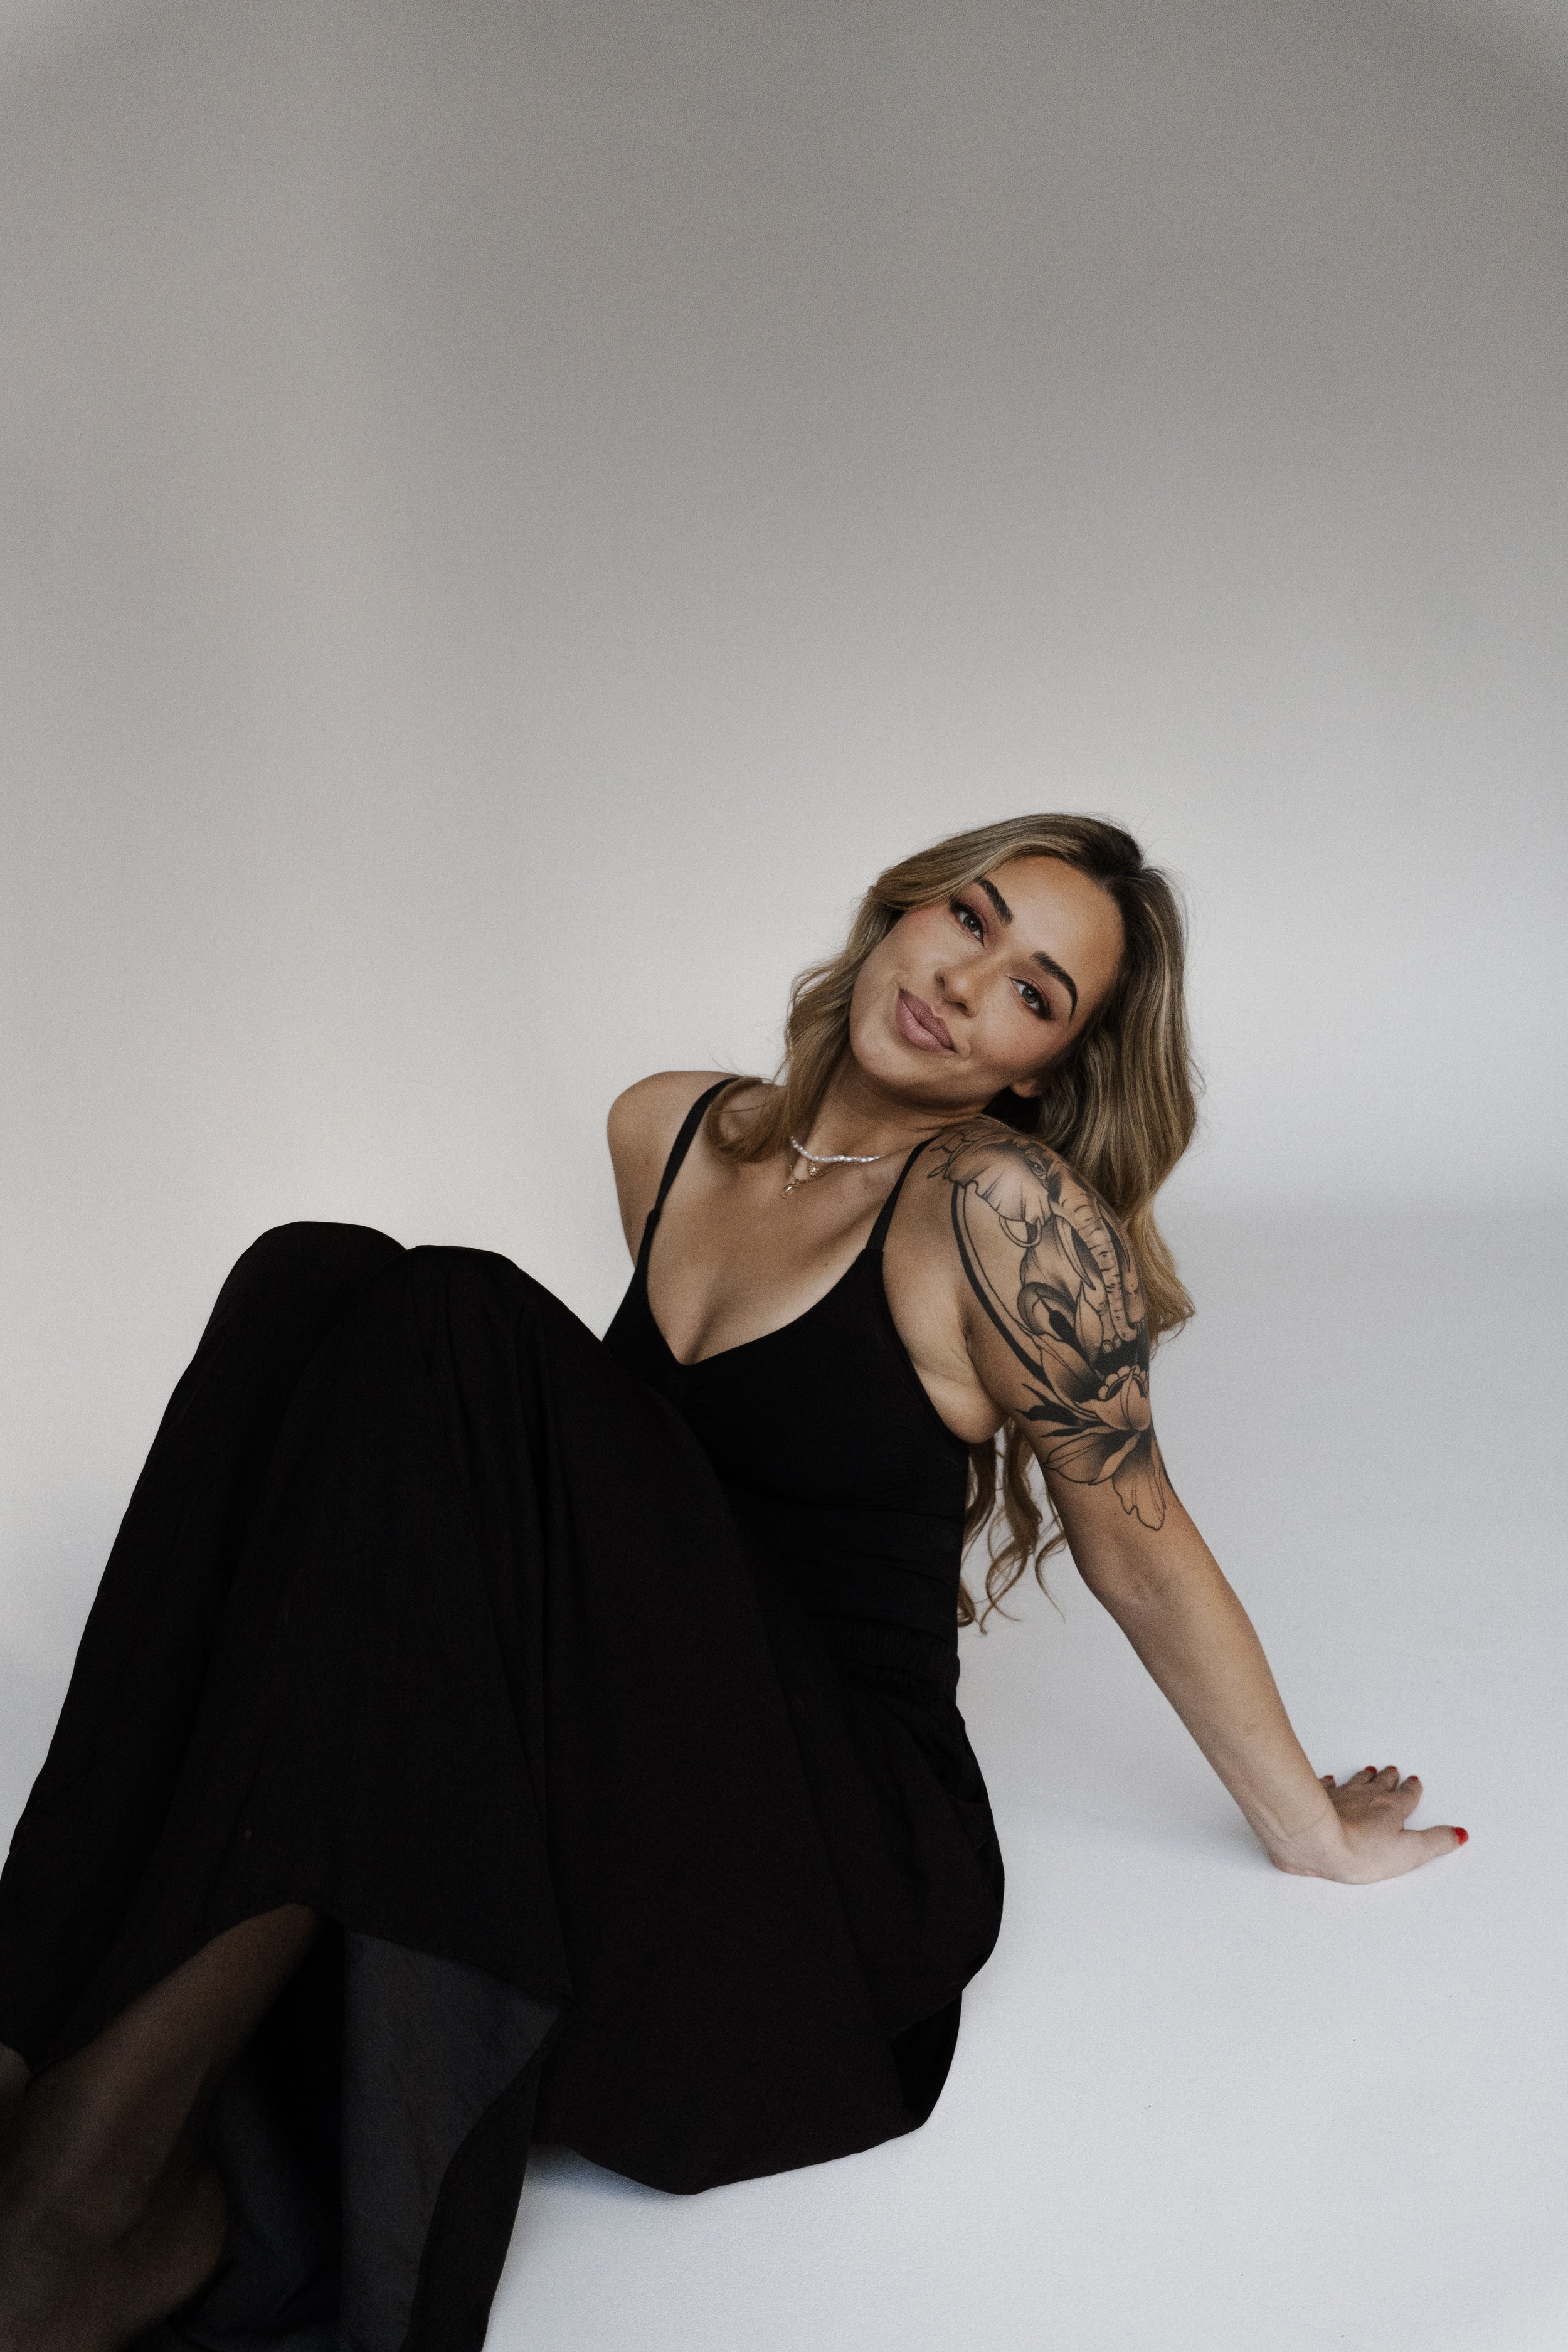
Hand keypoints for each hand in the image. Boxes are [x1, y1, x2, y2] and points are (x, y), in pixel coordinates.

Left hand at [1275, 1765, 1467, 1883]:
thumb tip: (1459, 1834)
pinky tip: (1330, 1780)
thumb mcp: (1411, 1852)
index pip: (1407, 1796)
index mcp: (1392, 1809)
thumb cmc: (1362, 1849)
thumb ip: (1436, 1842)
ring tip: (1369, 1770)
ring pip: (1357, 1781)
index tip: (1415, 1783)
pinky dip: (1330, 1784)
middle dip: (1389, 1778)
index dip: (1412, 1790)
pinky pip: (1327, 1787)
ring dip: (1365, 1776)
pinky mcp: (1319, 1800)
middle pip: (1382, 1784)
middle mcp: (1367, 1797)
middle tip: (1393, 1770)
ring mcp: (1342, 1796)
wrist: (1318, 1840)